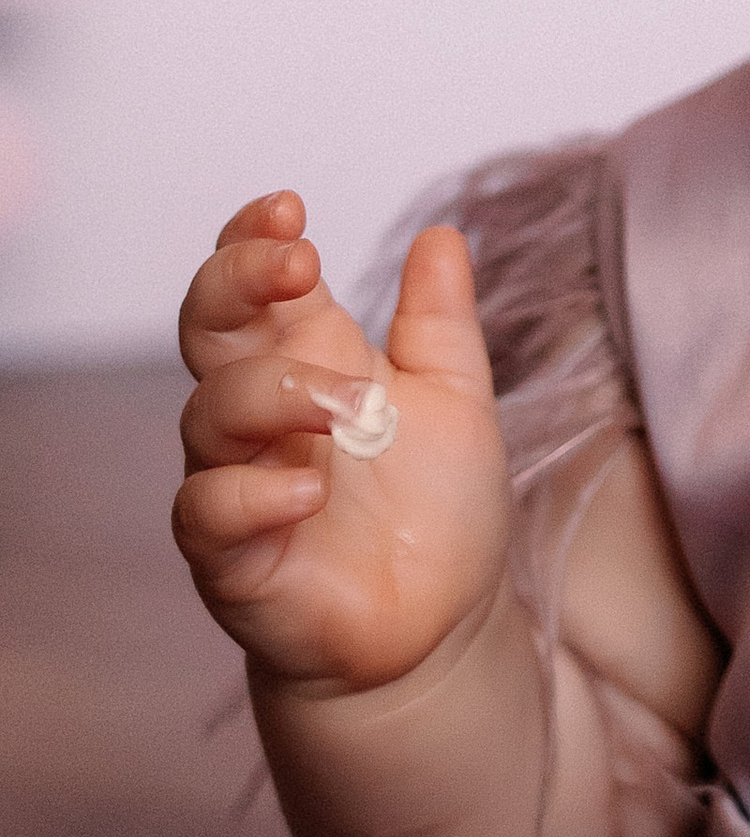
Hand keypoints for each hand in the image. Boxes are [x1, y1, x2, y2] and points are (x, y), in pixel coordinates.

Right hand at [173, 193, 513, 698]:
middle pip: (206, 328)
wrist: (441, 625)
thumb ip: (441, 321)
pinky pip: (207, 513)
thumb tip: (441, 235)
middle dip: (238, 281)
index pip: (251, 285)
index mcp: (307, 361)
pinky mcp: (232, 558)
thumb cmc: (435, 509)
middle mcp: (260, 415)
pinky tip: (308, 491)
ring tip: (353, 405)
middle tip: (298, 262)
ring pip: (209, 412)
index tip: (289, 210)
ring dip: (278, 393)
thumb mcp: (457, 398)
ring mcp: (237, 482)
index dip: (250, 241)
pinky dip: (252, 494)